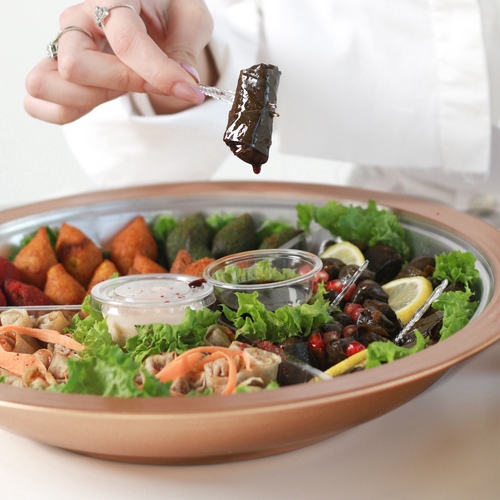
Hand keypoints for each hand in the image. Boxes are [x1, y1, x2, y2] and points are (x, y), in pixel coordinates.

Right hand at [24, 0, 216, 123]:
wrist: (153, 15)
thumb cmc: (168, 14)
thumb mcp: (191, 20)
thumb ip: (187, 48)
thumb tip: (186, 79)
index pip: (126, 40)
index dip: (159, 72)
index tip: (190, 91)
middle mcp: (79, 21)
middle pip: (75, 65)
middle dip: (121, 86)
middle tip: (154, 86)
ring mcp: (63, 48)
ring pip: (44, 84)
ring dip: (87, 99)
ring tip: (119, 92)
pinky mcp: (59, 74)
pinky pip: (39, 103)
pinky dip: (65, 111)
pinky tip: (97, 102)